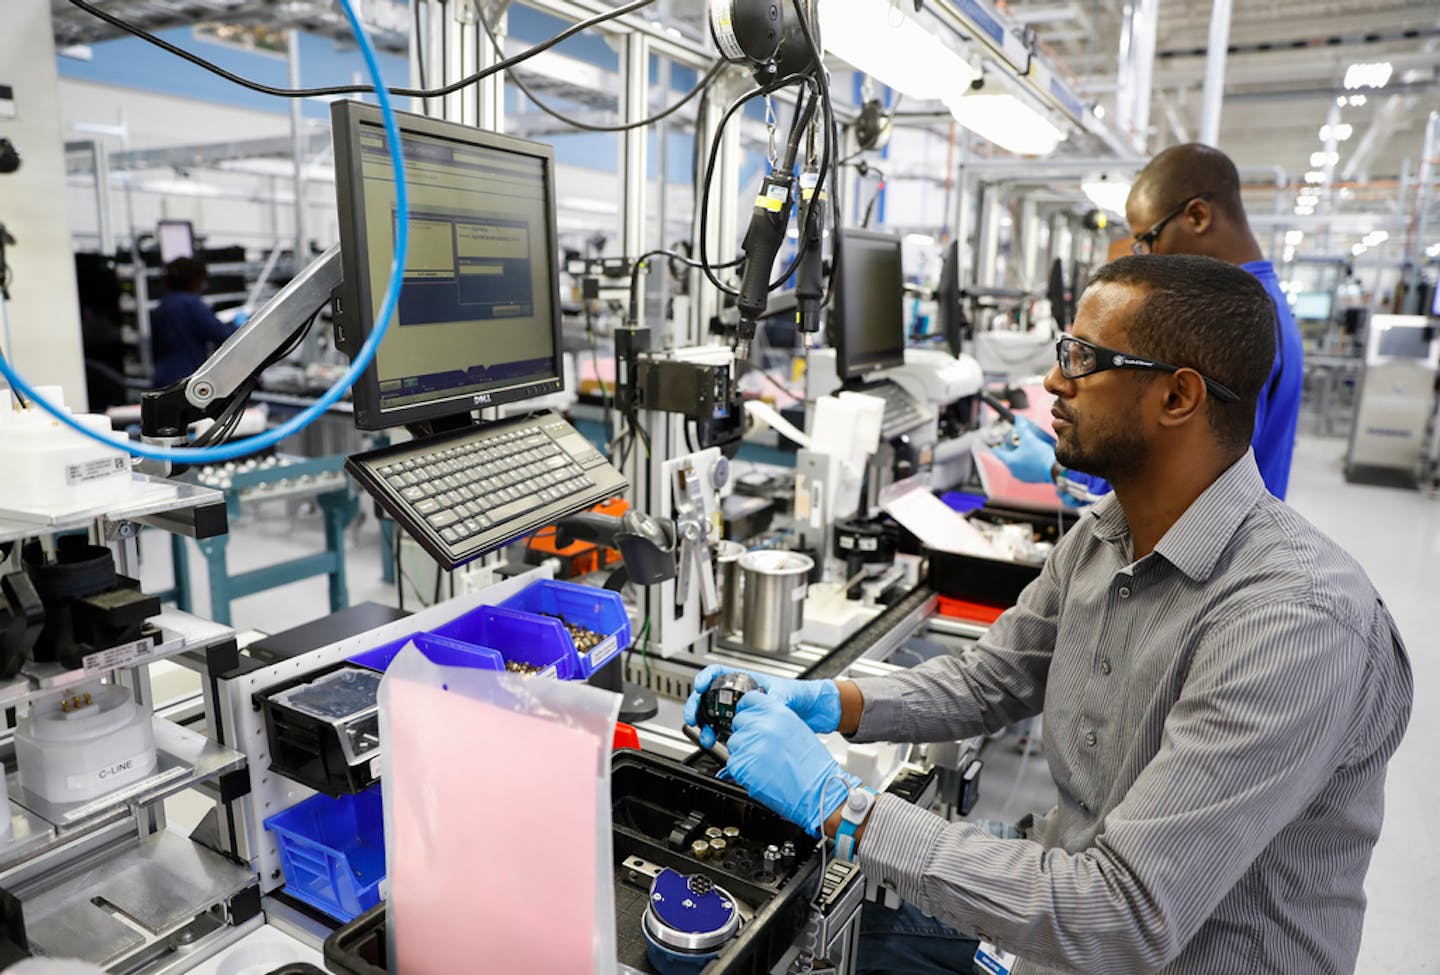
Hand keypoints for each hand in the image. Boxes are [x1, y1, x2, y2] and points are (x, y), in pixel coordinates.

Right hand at [684, 666, 840, 747]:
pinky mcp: (743, 726)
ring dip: (705, 726)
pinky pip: (723, 731)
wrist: (812, 711)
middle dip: (696, 706)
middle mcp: (739, 695)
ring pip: (712, 716)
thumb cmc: (799, 694)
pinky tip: (716, 743)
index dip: (705, 678)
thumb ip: (773, 700)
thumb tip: (767, 705)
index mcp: (746, 680)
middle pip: (708, 697)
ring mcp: (739, 711)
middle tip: (693, 717)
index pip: (718, 673)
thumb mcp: (785, 694)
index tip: (699, 687)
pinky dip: (716, 737)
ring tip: (706, 736)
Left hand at [721, 692, 859, 836]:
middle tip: (761, 747)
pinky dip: (742, 769)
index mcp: (777, 712)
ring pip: (734, 743)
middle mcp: (763, 726)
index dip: (747, 710)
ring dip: (743, 752)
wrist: (819, 791)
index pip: (749, 700)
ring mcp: (751, 745)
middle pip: (739, 722)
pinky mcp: (742, 766)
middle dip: (746, 733)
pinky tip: (760, 773)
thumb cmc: (813, 765)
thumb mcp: (797, 729)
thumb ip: (774, 720)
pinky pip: (733, 763)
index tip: (748, 717)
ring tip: (763, 763)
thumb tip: (758, 719)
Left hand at [992, 416, 1057, 483]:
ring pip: (1016, 464)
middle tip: (1014, 442)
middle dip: (1010, 450)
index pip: (998, 453)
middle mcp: (1013, 471)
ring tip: (1024, 448)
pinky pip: (1025, 469)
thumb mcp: (1029, 438)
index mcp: (1010, 462)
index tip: (996, 443)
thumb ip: (1022, 427)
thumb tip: (1018, 416)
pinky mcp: (1031, 479)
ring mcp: (1023, 477)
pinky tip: (1032, 457)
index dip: (997, 446)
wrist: (1055, 470)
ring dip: (1019, 457)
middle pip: (1008, 458)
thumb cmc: (1040, 454)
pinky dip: (1026, 463)